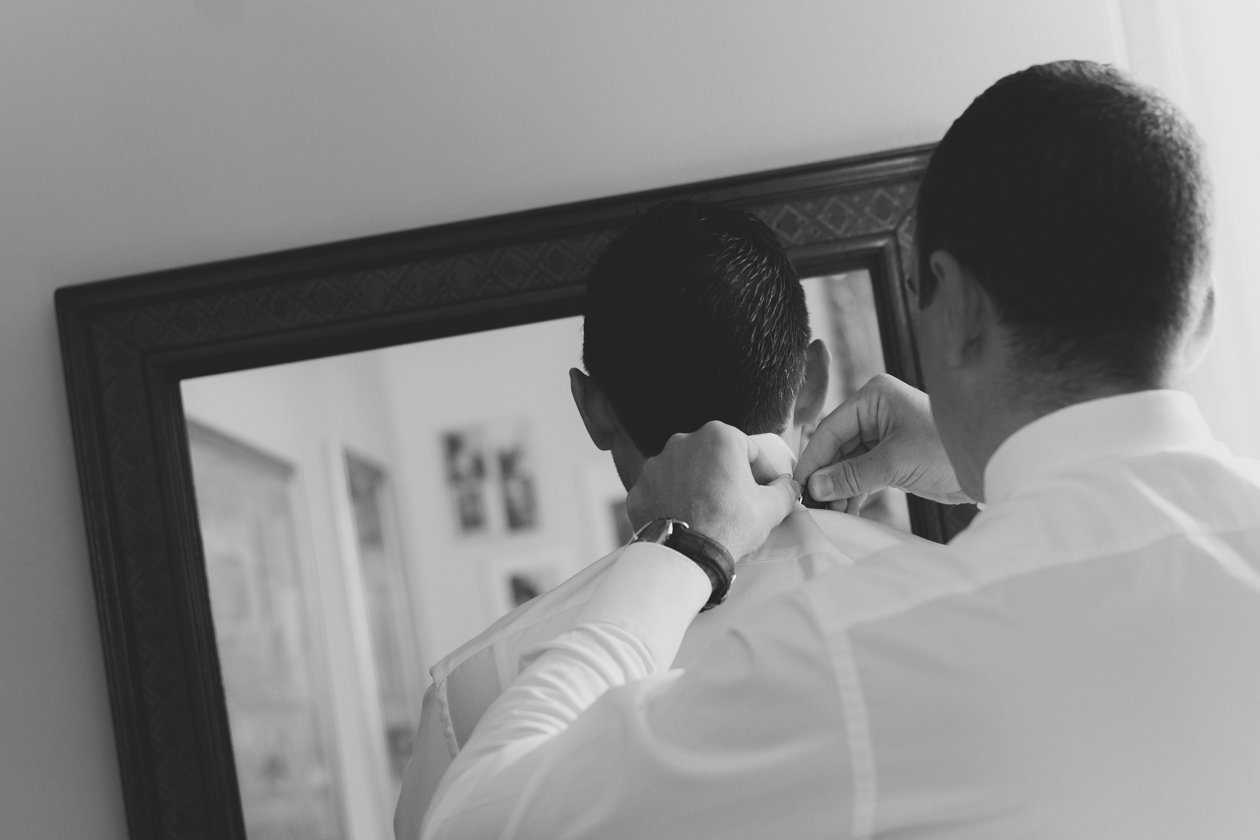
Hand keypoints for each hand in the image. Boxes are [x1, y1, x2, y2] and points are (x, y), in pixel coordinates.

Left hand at [626, 421, 799, 559]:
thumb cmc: (730, 525)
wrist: (687, 556)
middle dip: (727, 476)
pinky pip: (661, 491)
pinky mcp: (639, 488)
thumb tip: (789, 486)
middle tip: (737, 503)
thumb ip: (786, 490)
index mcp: (718, 437)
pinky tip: (684, 519)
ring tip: (709, 513)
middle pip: (714, 458)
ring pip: (685, 472)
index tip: (767, 489)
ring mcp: (656, 465)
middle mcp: (682, 442)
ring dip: (697, 487)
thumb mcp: (772, 507)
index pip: (749, 450)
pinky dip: (672, 502)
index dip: (763, 471)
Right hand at [794, 374, 971, 510]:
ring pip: (847, 463)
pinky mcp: (891, 456)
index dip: (813, 459)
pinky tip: (845, 510)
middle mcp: (875, 411)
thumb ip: (852, 475)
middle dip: (826, 477)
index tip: (800, 486)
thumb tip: (815, 486)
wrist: (991, 463)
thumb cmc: (948, 449)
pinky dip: (854, 491)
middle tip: (813, 504)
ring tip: (830, 512)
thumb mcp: (896, 462)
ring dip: (838, 488)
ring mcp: (882, 434)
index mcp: (873, 397)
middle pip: (836, 447)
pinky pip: (862, 473)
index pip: (830, 429)